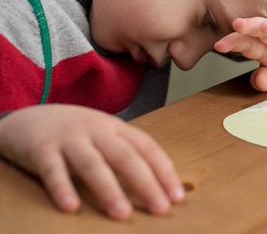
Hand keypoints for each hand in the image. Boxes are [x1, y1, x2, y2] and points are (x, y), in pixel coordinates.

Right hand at [0, 105, 183, 219]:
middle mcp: (96, 130)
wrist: (28, 117)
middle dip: (145, 182)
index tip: (176, 195)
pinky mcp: (42, 150)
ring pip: (92, 164)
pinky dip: (62, 188)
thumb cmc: (75, 133)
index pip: (146, 147)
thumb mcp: (104, 135)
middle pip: (125, 156)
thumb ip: (125, 153)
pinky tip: (71, 207)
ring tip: (122, 213)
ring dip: (108, 189)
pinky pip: (52, 171)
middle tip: (160, 208)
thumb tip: (157, 184)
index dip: (163, 170)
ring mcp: (69, 139)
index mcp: (115, 127)